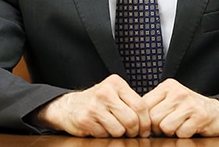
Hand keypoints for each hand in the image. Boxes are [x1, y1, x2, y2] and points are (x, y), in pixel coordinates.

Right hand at [32, 74, 150, 137]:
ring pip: (119, 130)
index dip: (146, 122)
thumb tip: (149, 123)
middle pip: (132, 120)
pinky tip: (99, 127)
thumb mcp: (115, 94)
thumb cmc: (98, 101)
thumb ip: (131, 102)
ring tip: (112, 127)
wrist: (69, 106)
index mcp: (116, 83)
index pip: (141, 105)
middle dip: (133, 131)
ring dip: (118, 134)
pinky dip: (105, 135)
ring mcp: (94, 105)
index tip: (145, 130)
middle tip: (130, 133)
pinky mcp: (85, 119)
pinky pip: (105, 135)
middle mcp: (105, 92)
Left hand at [143, 79, 218, 137]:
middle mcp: (177, 91)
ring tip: (180, 125)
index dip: (146, 120)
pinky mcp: (200, 115)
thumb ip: (153, 105)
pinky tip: (190, 127)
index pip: (144, 106)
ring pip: (165, 126)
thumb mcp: (169, 100)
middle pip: (153, 118)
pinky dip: (184, 134)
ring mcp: (189, 102)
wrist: (217, 112)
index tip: (152, 125)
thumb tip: (134, 118)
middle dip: (159, 127)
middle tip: (170, 125)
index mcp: (167, 86)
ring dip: (172, 131)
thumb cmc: (189, 109)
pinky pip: (181, 133)